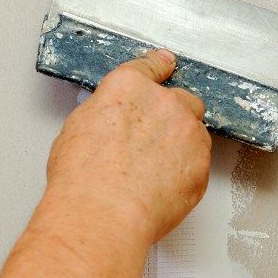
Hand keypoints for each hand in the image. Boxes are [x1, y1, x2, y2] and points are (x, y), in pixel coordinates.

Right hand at [45, 50, 211, 241]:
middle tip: (149, 141)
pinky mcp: (201, 166)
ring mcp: (187, 133)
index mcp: (128, 87)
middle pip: (181, 99)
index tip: (165, 65)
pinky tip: (160, 187)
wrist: (102, 213)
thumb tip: (110, 124)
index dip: (158, 67)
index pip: (150, 67)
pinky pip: (198, 163)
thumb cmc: (82, 177)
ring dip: (180, 145)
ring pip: (193, 132)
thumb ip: (105, 116)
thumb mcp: (77, 130)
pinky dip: (185, 172)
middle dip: (170, 115)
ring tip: (152, 171)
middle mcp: (163, 103)